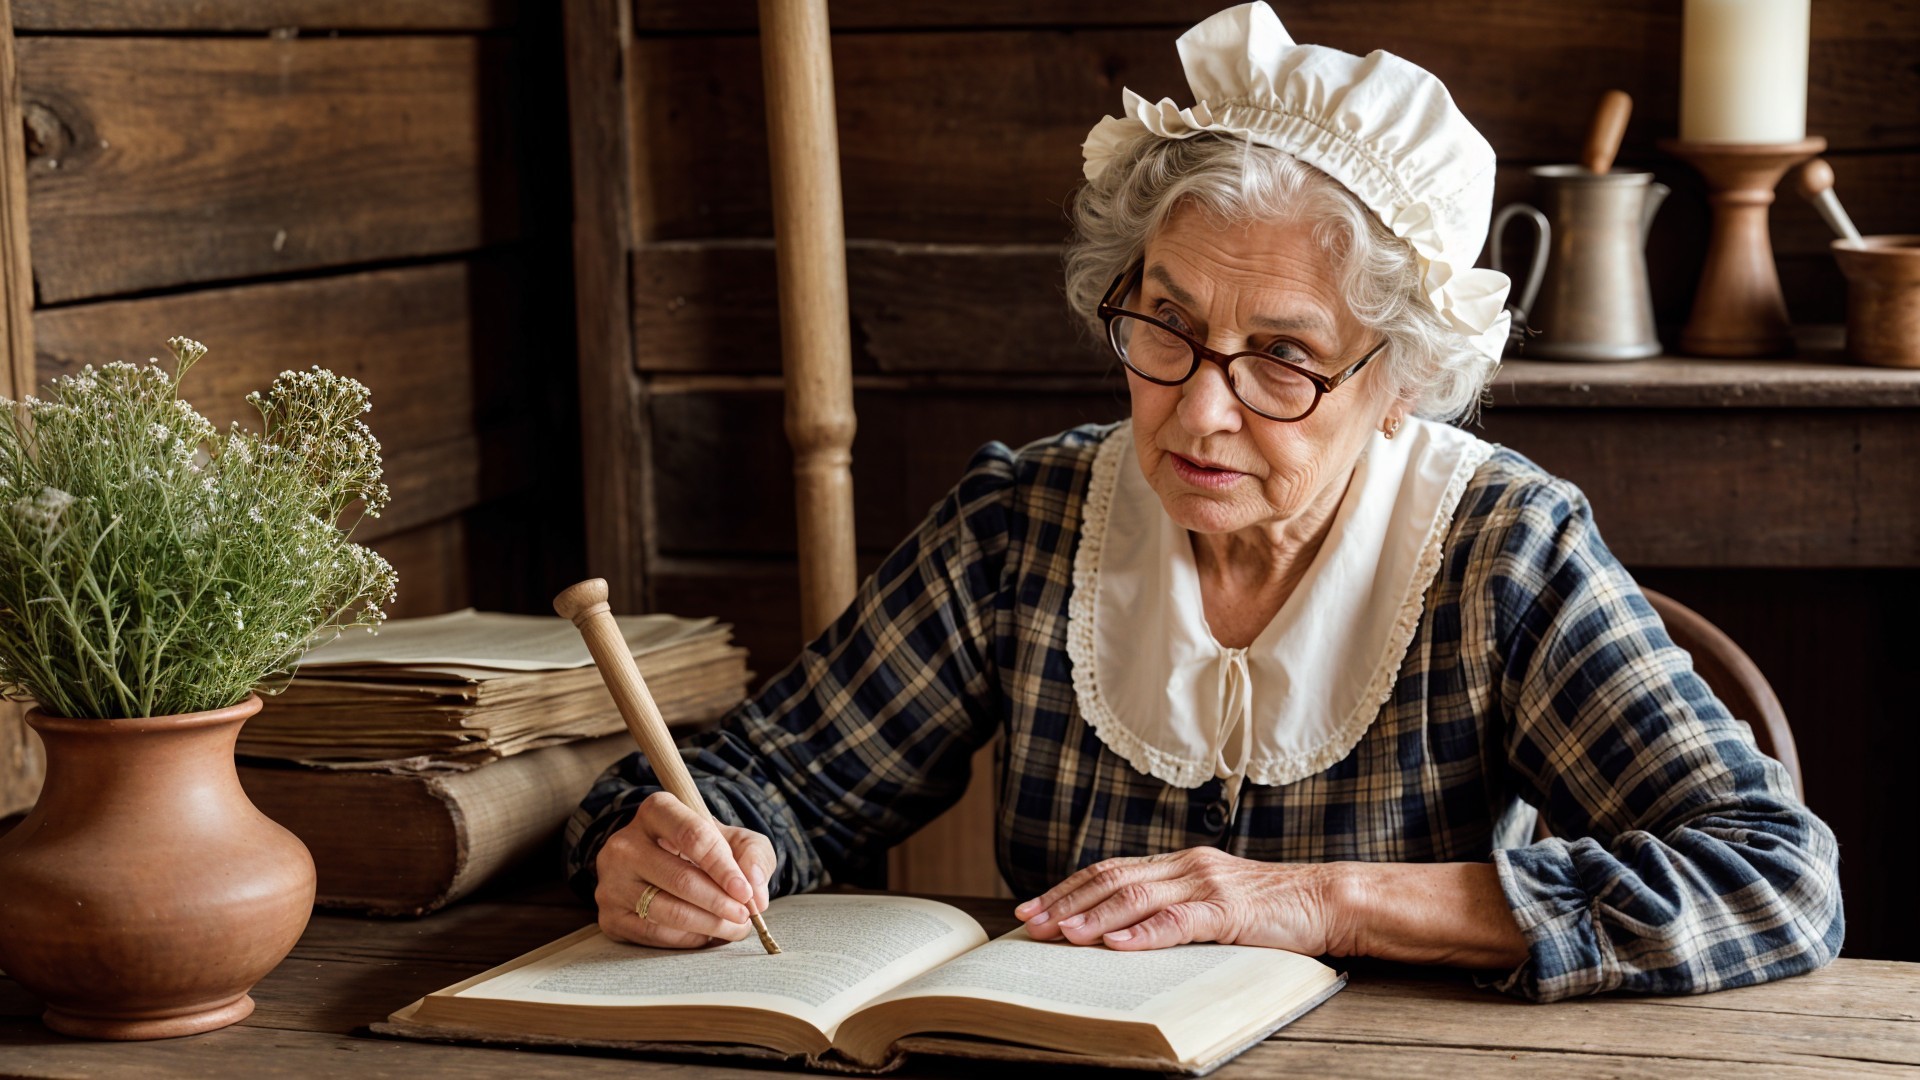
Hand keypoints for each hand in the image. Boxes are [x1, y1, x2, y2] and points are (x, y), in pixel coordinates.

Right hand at [594, 791, 775, 948]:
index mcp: (657, 811)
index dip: (722, 867)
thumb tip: (755, 891)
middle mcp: (625, 843)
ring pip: (667, 911)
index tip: (745, 891)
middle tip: (745, 915)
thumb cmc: (706, 850)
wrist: (668, 866)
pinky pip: (654, 934)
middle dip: (719, 901)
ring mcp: (612, 881)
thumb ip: (754, 856)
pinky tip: (707, 934)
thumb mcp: (737, 840)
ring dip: (709, 924)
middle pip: (679, 878)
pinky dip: (688, 939)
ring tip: (735, 928)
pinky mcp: (610, 916)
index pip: (691, 835)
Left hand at [1013, 848, 1352, 954]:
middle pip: (1112, 880)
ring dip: (1095, 918)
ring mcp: (1208, 884)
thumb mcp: (1213, 902)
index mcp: (1179, 863)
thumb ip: (1172, 908)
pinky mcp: (1230, 909)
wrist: (1329, 899)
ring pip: (1137, 897)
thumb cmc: (1272, 909)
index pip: (1110, 871)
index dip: (1067, 889)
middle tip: (1030, 925)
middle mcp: (1187, 865)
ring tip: (1062, 935)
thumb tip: (1118, 935)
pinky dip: (1145, 934)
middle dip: (1066, 903)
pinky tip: (1119, 946)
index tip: (1033, 908)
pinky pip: (1180, 920)